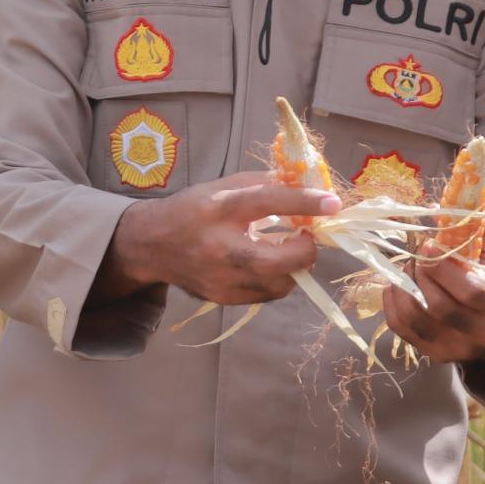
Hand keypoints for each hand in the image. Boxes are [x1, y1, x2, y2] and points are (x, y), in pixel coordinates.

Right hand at [102, 172, 331, 305]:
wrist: (151, 245)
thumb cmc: (191, 210)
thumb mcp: (222, 187)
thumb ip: (263, 186)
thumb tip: (306, 188)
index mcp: (219, 209)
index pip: (267, 202)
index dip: (305, 202)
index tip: (333, 203)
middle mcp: (219, 246)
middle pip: (280, 261)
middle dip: (306, 251)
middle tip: (306, 238)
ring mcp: (221, 278)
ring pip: (280, 283)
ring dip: (292, 266)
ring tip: (284, 250)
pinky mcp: (224, 297)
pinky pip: (267, 293)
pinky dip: (276, 278)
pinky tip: (265, 264)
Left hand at [385, 222, 484, 363]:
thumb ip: (472, 230)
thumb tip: (433, 209)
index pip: (468, 291)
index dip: (441, 267)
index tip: (426, 245)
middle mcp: (479, 333)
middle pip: (438, 305)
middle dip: (419, 274)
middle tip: (416, 257)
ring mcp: (455, 348)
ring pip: (414, 318)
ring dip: (402, 286)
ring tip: (408, 270)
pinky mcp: (434, 354)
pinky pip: (400, 327)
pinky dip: (392, 302)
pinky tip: (399, 286)